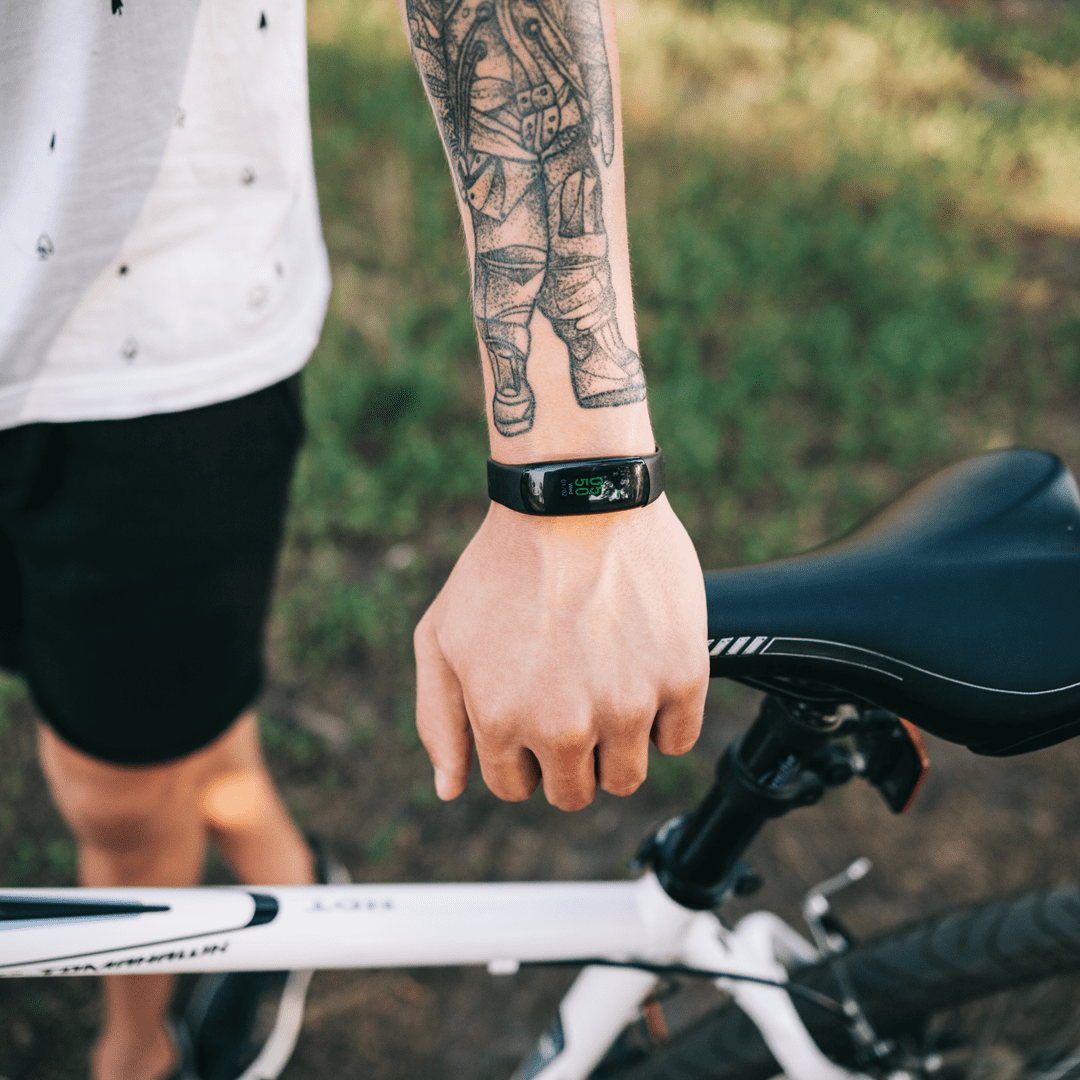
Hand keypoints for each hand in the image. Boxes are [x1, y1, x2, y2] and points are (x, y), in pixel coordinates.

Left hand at [414, 496, 708, 809]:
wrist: (576, 497)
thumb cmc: (502, 565)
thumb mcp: (441, 636)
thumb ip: (439, 719)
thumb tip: (449, 789)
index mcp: (501, 720)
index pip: (515, 786)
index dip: (521, 750)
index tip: (532, 710)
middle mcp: (565, 726)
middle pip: (573, 793)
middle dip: (566, 758)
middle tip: (570, 699)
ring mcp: (628, 705)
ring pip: (627, 777)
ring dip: (615, 745)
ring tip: (605, 684)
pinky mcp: (681, 678)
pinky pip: (678, 739)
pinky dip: (663, 717)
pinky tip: (640, 670)